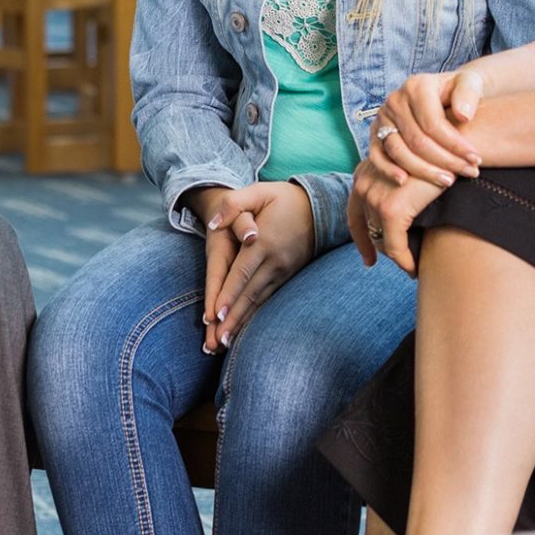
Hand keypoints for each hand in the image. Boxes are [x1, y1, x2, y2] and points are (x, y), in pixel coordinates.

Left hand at [198, 182, 315, 350]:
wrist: (321, 208)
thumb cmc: (284, 198)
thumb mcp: (259, 191)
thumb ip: (234, 204)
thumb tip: (214, 223)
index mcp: (264, 242)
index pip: (242, 273)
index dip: (228, 294)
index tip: (216, 315)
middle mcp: (274, 261)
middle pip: (248, 294)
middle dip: (231, 319)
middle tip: (215, 342)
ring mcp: (283, 271)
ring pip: (258, 302)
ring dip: (241, 323)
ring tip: (224, 343)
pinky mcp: (287, 277)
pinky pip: (268, 300)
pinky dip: (254, 316)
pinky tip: (243, 330)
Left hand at [349, 154, 446, 273]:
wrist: (451, 147)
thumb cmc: (436, 157)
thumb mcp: (408, 172)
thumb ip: (396, 189)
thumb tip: (397, 217)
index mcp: (364, 174)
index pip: (355, 214)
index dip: (361, 239)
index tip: (368, 259)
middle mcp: (362, 184)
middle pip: (368, 229)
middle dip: (382, 248)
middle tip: (399, 262)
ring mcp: (374, 196)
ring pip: (382, 240)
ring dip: (397, 255)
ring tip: (411, 266)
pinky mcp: (390, 209)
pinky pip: (395, 247)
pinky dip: (404, 261)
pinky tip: (414, 269)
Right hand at [370, 70, 484, 190]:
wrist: (443, 93)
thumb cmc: (459, 91)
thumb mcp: (470, 83)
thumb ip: (468, 94)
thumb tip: (463, 115)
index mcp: (416, 86)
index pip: (433, 124)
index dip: (455, 145)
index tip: (476, 159)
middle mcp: (395, 100)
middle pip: (417, 141)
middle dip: (446, 161)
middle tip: (469, 172)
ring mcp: (383, 118)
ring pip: (398, 151)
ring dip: (424, 171)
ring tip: (448, 180)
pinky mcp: (376, 133)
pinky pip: (377, 156)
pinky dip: (388, 170)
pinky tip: (404, 182)